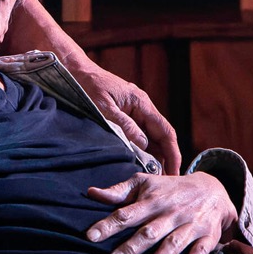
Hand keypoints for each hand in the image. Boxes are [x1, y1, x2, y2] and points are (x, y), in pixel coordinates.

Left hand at [68, 59, 181, 173]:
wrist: (77, 72)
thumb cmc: (89, 86)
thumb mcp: (104, 107)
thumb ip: (125, 125)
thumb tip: (143, 145)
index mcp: (142, 103)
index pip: (165, 131)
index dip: (173, 152)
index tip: (175, 171)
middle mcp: (143, 107)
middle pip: (162, 136)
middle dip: (166, 158)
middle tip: (166, 181)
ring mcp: (135, 111)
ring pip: (152, 137)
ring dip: (155, 156)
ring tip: (155, 178)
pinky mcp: (127, 115)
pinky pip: (140, 134)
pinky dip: (143, 149)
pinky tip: (142, 164)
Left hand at [85, 172, 235, 253]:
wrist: (212, 189)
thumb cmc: (169, 189)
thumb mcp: (145, 183)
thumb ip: (119, 191)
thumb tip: (92, 193)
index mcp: (151, 200)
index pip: (126, 213)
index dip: (108, 224)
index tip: (91, 236)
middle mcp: (170, 213)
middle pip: (149, 231)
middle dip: (132, 246)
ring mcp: (190, 224)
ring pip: (174, 241)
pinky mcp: (207, 236)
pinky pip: (202, 249)